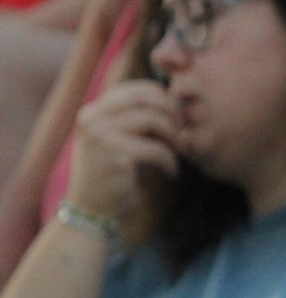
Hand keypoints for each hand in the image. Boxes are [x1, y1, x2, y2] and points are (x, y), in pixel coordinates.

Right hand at [66, 79, 180, 221]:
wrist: (91, 208)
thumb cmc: (111, 172)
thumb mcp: (114, 138)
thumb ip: (133, 118)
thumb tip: (174, 100)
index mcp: (93, 112)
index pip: (135, 89)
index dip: (162, 98)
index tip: (174, 115)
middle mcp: (93, 120)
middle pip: (145, 97)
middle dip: (170, 110)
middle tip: (181, 127)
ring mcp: (102, 137)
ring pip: (153, 120)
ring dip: (173, 136)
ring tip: (176, 150)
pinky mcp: (116, 157)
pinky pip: (157, 149)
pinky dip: (170, 160)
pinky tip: (172, 172)